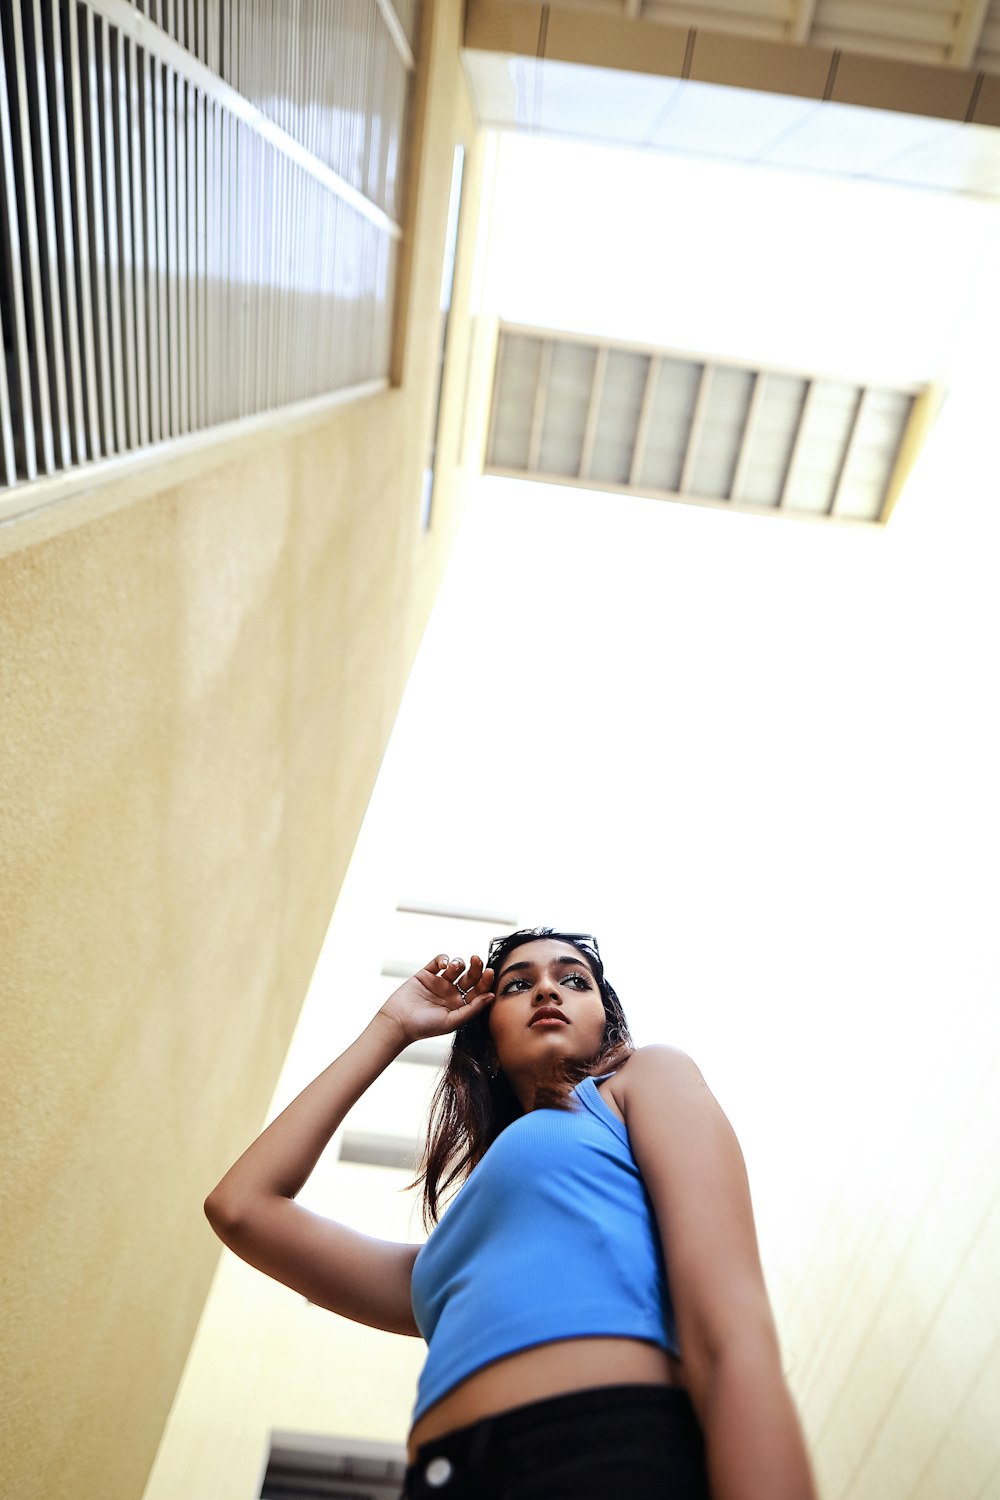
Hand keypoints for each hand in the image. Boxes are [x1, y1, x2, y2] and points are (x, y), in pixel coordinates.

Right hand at [377, 954, 493, 1045]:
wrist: (398, 1022)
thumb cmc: (425, 1027)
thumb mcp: (452, 1021)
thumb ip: (472, 1009)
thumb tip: (492, 996)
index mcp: (461, 1005)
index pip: (478, 990)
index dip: (486, 981)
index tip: (490, 972)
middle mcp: (452, 993)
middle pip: (470, 977)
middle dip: (476, 967)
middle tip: (477, 959)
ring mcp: (439, 983)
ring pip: (456, 967)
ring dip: (459, 963)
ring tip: (454, 966)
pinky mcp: (426, 974)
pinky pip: (438, 962)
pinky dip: (443, 958)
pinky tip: (443, 963)